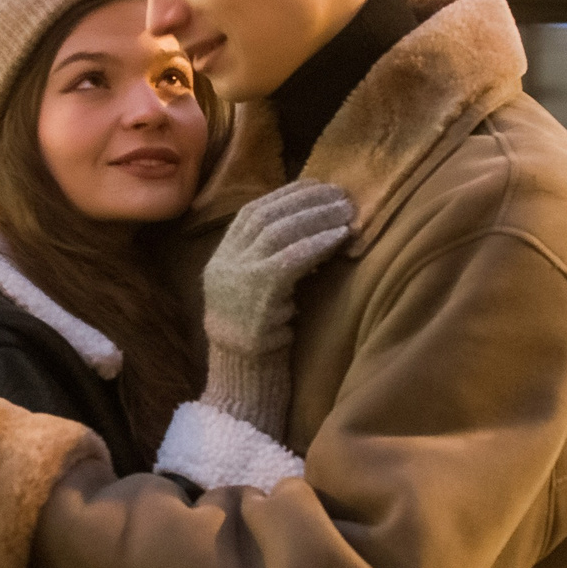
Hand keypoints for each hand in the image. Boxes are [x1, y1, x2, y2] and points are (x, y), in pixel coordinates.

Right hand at [202, 181, 352, 358]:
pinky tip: (340, 237)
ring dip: (316, 217)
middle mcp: (224, 264)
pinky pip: (289, 259)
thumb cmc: (260, 342)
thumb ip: (269, 262)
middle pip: (266, 216)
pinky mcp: (257, 295)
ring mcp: (237, 278)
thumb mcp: (257, 294)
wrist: (242, 381)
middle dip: (305, 200)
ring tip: (346, 212)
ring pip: (278, 232)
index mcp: (220, 260)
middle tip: (340, 194)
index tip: (318, 186)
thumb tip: (310, 227)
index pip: (251, 212)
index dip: (286, 195)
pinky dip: (317, 244)